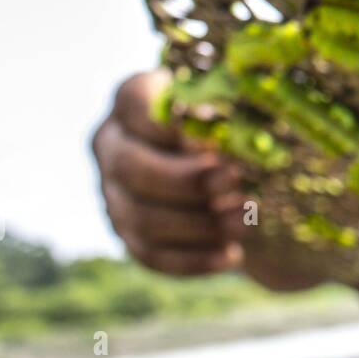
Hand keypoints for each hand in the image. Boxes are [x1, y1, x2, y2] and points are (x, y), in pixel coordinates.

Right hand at [91, 70, 247, 275]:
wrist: (234, 164)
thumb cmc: (235, 118)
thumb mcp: (233, 101)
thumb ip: (226, 106)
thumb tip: (222, 125)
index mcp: (133, 98)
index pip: (135, 104)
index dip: (170, 125)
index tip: (212, 141)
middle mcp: (113, 145)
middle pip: (131, 168)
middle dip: (186, 181)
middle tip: (235, 183)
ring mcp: (115, 193)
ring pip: (142, 218)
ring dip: (198, 225)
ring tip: (245, 222)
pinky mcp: (129, 234)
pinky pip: (152, 255)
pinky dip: (194, 259)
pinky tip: (233, 254)